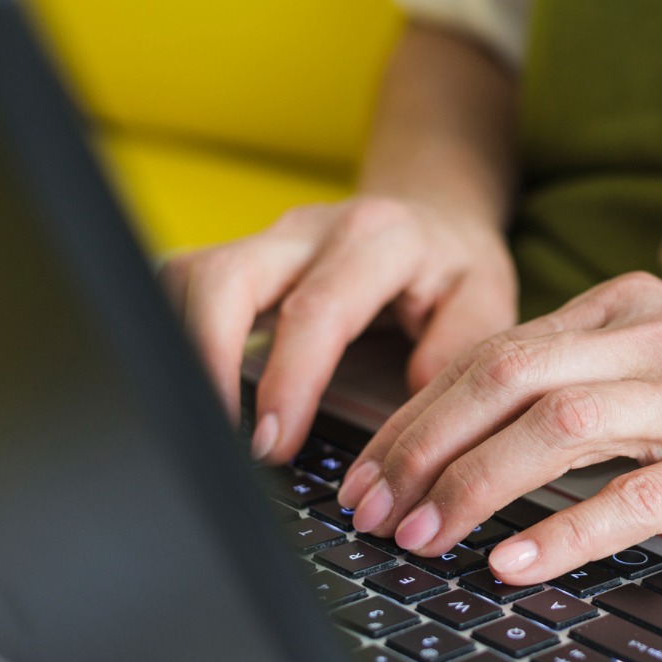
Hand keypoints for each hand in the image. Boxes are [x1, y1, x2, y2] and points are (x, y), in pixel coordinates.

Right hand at [161, 196, 516, 462]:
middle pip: (227, 278)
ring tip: (202, 424)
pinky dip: (175, 337)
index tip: (275, 443)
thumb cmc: (455, 269)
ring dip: (181, 349)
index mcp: (380, 239)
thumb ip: (457, 348)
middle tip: (223, 438)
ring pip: (189, 277)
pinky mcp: (242, 259)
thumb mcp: (486, 300)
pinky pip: (185, 288)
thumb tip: (413, 406)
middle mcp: (312, 230)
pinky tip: (193, 393)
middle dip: (209, 360)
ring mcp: (268, 242)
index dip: (289, 379)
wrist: (433, 218)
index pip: (317, 308)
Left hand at [336, 272, 661, 584]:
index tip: (367, 467)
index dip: (418, 411)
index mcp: (629, 306)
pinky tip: (514, 562)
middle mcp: (655, 336)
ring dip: (472, 485)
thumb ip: (594, 372)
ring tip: (419, 537)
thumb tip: (489, 427)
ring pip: (555, 428)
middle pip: (503, 377)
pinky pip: (636, 493)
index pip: (493, 350)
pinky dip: (564, 530)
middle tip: (367, 506)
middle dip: (420, 445)